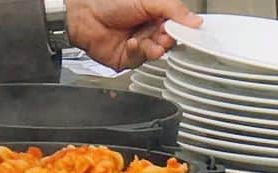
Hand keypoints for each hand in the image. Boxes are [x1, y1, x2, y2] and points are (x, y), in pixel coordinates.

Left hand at [66, 0, 200, 69]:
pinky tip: (132, 43)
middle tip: (163, 35)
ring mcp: (139, 45)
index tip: (187, 32)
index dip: (182, 30)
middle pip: (169, 41)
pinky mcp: (129, 59)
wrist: (83, 16)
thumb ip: (173, 10)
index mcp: (155, 15)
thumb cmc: (108, 2)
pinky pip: (140, 61)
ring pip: (156, 53)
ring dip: (153, 48)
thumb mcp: (146, 0)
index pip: (177, 26)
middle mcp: (148, 30)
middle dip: (167, 39)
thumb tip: (195, 20)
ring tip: (148, 42)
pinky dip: (138, 53)